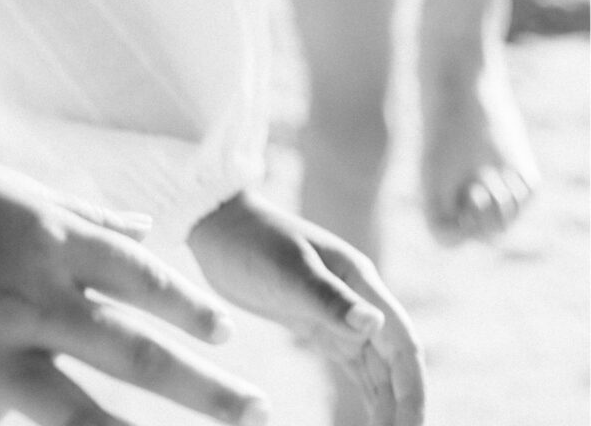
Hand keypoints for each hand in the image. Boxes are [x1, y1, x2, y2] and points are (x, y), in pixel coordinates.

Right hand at [0, 122, 267, 425]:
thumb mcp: (0, 184)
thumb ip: (77, 215)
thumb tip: (140, 233)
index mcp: (44, 235)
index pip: (145, 277)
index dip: (191, 307)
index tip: (225, 332)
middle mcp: (27, 296)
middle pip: (139, 354)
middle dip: (210, 389)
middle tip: (261, 408)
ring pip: (89, 419)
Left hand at [190, 191, 424, 423]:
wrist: (214, 223)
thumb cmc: (250, 239)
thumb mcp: (287, 271)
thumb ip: (329, 298)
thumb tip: (376, 323)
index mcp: (362, 282)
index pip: (403, 345)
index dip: (413, 389)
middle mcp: (360, 300)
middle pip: (396, 364)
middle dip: (404, 406)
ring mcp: (342, 315)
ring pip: (378, 370)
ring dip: (388, 406)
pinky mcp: (319, 326)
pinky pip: (355, 367)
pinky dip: (368, 396)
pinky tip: (373, 422)